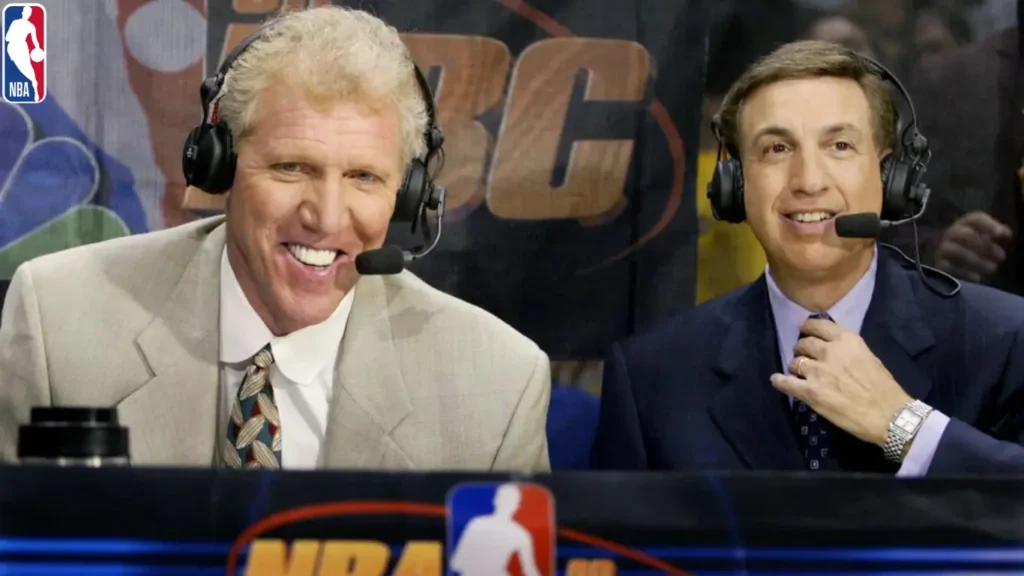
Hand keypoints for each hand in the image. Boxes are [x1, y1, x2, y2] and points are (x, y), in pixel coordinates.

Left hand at [770, 318, 911, 446]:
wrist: (890, 415)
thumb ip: (848, 350)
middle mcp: (830, 352)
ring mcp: (818, 372)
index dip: (807, 327)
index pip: (817, 325)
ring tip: (798, 372)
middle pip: (803, 343)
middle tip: (803, 356)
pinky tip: (777, 380)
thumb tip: (831, 349)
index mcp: (847, 340)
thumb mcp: (868, 357)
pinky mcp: (810, 392)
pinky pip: (785, 383)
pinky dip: (779, 381)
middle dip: (801, 349)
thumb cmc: (884, 388)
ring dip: (795, 366)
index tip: (803, 329)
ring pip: (794, 362)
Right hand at [934, 211, 1011, 282]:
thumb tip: (1006, 234)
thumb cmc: (975, 249)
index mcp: (965, 224)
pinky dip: (965, 273)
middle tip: (1001, 256)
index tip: (1001, 235)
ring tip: (992, 268)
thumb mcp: (987, 238)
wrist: (951, 264)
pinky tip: (978, 278)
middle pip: (966, 234)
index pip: (975, 219)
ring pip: (957, 251)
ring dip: (977, 260)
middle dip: (986, 246)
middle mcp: (951, 234)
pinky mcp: (939, 264)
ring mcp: (943, 249)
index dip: (989, 225)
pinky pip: (950, 267)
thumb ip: (997, 234)